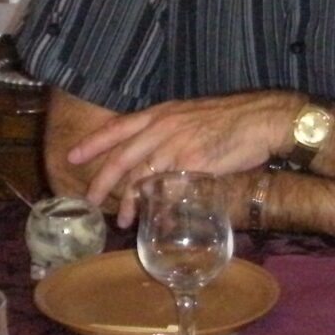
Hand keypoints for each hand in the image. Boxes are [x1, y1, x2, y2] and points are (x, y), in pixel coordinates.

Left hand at [69, 91, 299, 216]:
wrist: (261, 118)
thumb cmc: (231, 118)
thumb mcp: (191, 116)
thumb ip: (170, 133)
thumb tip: (157, 156)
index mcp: (161, 113)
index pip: (118, 127)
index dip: (93, 142)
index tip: (72, 155)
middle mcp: (164, 127)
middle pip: (122, 157)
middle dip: (102, 181)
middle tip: (89, 200)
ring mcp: (178, 145)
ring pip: (142, 177)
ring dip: (129, 202)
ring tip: (122, 220)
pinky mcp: (194, 164)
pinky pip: (167, 188)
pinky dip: (156, 205)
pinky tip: (152, 217)